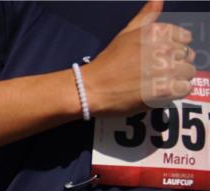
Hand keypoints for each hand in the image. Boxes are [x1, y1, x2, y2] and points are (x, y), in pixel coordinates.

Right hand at [84, 0, 195, 114]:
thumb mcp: (126, 33)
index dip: (175, 49)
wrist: (92, 88)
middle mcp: (165, 48)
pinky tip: (160, 92)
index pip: (185, 38)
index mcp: (158, 32)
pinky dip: (175, 92)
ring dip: (177, 79)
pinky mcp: (165, 90)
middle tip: (156, 73)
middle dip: (176, 64)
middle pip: (188, 56)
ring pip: (188, 73)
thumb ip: (146, 16)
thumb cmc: (108, 62)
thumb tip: (158, 0)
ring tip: (158, 83)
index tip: (160, 57)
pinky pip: (184, 89)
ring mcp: (166, 70)